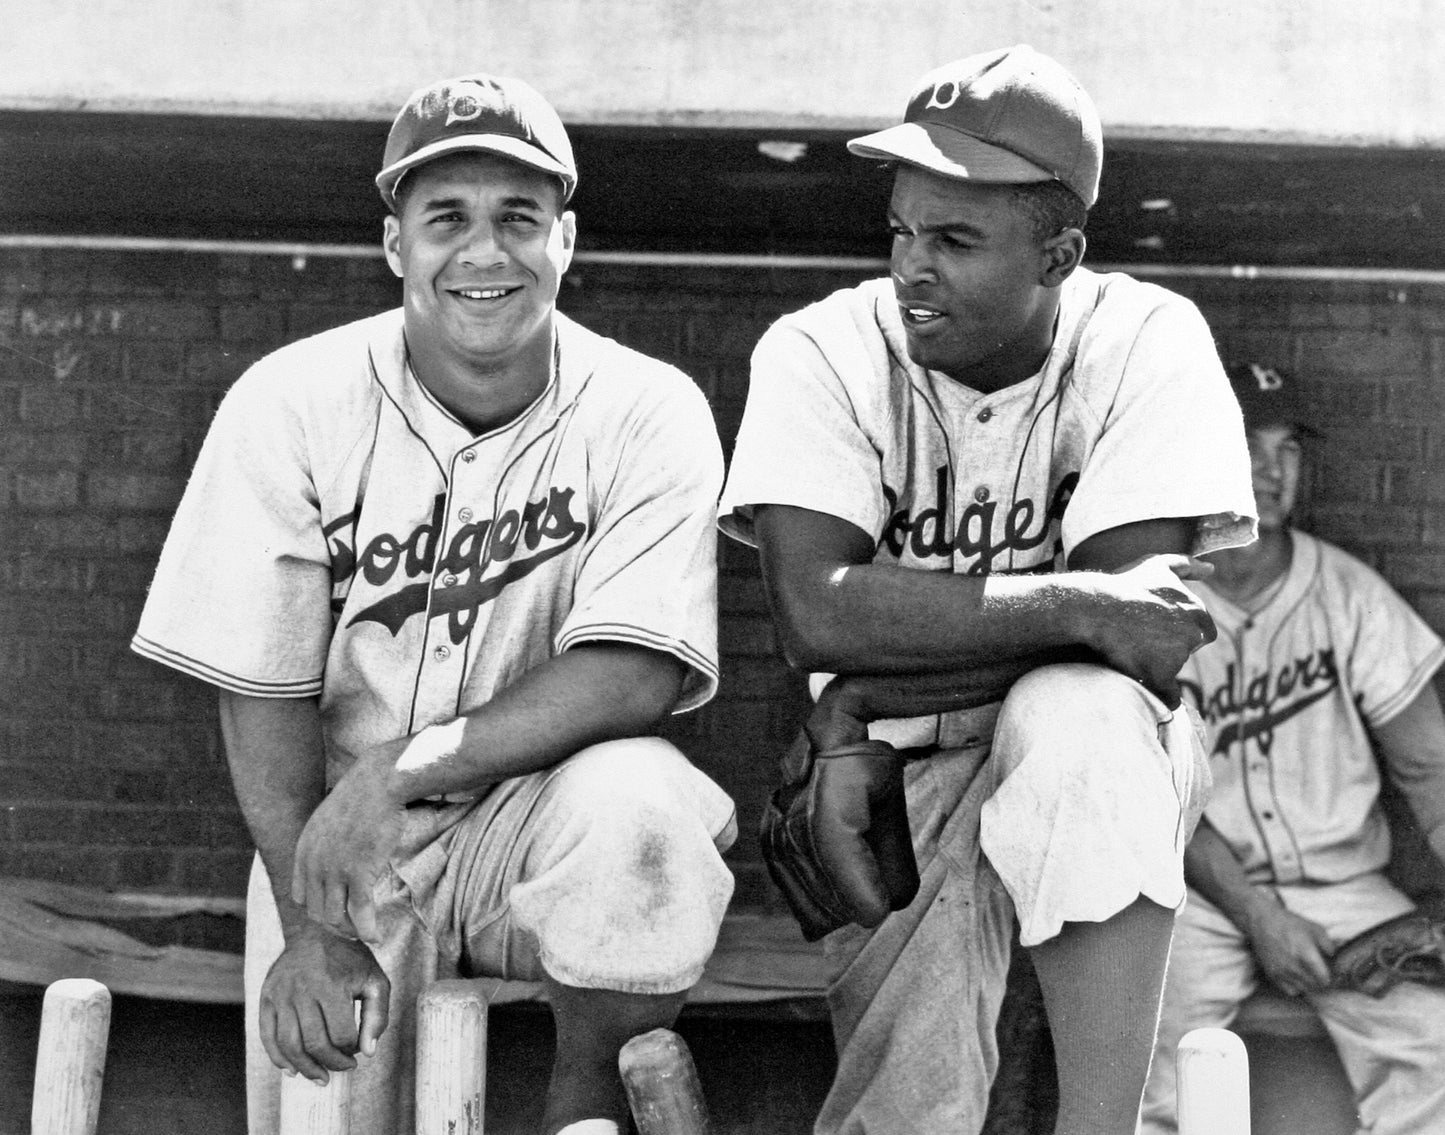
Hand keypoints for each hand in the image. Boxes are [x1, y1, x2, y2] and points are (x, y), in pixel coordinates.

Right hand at [259, 920, 390, 1083]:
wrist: (316, 931)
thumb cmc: (350, 959)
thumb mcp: (374, 980)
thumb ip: (377, 1016)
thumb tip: (368, 1052)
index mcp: (333, 985)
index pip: (342, 1035)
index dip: (352, 1051)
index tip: (356, 1052)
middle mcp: (303, 990)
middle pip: (315, 1043)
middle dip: (331, 1063)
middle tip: (342, 1067)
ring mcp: (281, 994)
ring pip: (289, 1045)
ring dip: (305, 1068)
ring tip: (320, 1076)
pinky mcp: (267, 998)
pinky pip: (268, 1036)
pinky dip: (279, 1058)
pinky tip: (292, 1070)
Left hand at [292, 742, 406, 943]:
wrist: (379, 782)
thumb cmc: (361, 797)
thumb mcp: (328, 820)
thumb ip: (323, 843)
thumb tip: (333, 855)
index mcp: (304, 852)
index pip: (302, 897)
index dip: (319, 908)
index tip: (338, 911)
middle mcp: (313, 865)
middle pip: (316, 912)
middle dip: (335, 925)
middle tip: (353, 929)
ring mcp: (335, 870)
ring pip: (335, 918)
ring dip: (350, 932)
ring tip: (365, 933)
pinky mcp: (359, 872)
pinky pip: (360, 913)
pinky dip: (367, 930)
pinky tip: (375, 936)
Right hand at [1081, 554, 1215, 706]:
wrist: (1095, 605)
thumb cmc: (1124, 583)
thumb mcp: (1157, 564)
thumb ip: (1188, 564)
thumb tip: (1212, 570)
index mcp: (1197, 610)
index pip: (1201, 631)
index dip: (1177, 631)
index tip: (1154, 627)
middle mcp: (1193, 633)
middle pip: (1187, 650)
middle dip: (1169, 648)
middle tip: (1142, 640)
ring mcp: (1177, 655)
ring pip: (1173, 669)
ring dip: (1157, 665)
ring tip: (1129, 652)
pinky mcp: (1160, 675)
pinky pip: (1168, 696)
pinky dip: (1161, 697)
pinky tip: (1146, 688)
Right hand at [1247, 904, 1334, 996]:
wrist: (1262, 921)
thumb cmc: (1290, 924)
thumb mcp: (1314, 928)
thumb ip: (1329, 945)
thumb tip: (1336, 960)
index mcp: (1306, 954)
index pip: (1324, 979)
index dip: (1331, 978)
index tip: (1332, 974)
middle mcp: (1293, 966)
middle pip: (1316, 986)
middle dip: (1322, 982)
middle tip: (1322, 974)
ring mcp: (1281, 972)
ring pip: (1304, 989)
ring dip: (1310, 985)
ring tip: (1310, 975)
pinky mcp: (1272, 974)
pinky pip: (1290, 990)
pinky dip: (1297, 987)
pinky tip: (1297, 977)